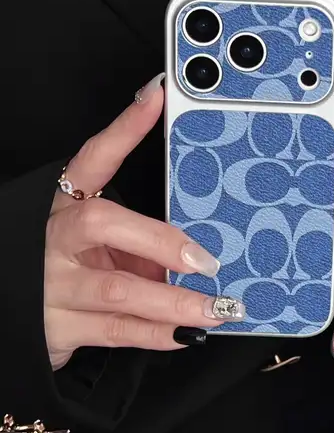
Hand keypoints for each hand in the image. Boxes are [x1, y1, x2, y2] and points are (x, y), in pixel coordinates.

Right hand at [44, 74, 243, 370]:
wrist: (10, 313)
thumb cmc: (65, 270)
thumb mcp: (96, 243)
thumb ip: (140, 241)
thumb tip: (198, 254)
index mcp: (64, 207)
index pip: (93, 158)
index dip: (124, 127)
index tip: (156, 96)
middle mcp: (54, 239)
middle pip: (103, 225)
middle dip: (161, 243)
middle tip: (207, 262)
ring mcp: (50, 285)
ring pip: (116, 292)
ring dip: (173, 303)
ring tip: (215, 308)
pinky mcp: (56, 328)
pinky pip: (115, 333)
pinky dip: (157, 335)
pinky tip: (186, 335)